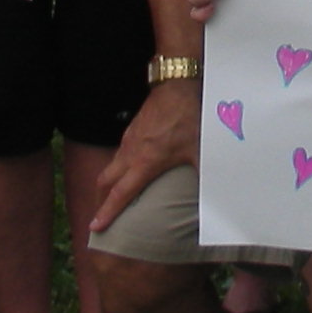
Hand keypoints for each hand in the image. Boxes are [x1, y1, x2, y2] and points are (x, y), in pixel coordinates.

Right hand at [91, 78, 200, 233]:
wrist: (175, 85)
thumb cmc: (187, 118)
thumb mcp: (199, 149)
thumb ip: (205, 174)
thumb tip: (216, 195)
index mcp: (145, 162)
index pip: (120, 194)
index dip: (107, 212)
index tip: (94, 227)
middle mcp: (131, 153)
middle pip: (105, 182)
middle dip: (99, 201)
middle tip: (97, 217)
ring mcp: (129, 140)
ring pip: (110, 166)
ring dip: (107, 184)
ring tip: (110, 197)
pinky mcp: (131, 130)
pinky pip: (118, 154)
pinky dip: (117, 168)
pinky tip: (128, 171)